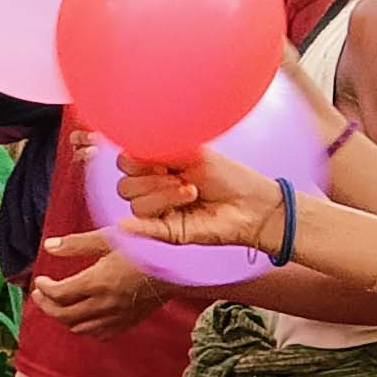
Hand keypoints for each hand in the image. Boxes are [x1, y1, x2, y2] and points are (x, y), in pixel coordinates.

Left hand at [29, 233, 172, 334]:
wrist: (182, 265)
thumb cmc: (147, 245)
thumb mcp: (110, 237)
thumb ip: (77, 244)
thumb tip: (48, 246)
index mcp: (99, 282)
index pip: (59, 294)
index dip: (44, 289)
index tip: (40, 280)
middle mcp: (106, 304)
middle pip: (64, 315)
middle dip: (46, 305)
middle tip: (40, 294)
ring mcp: (118, 316)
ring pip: (79, 328)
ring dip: (63, 318)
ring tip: (57, 305)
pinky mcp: (129, 321)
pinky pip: (100, 334)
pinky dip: (85, 329)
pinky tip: (83, 317)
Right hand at [111, 148, 287, 251]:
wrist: (252, 203)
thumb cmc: (227, 176)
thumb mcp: (192, 153)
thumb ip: (160, 149)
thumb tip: (132, 145)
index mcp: (156, 167)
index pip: (125, 163)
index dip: (138, 160)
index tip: (163, 159)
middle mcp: (154, 190)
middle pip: (125, 186)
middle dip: (153, 179)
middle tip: (182, 177)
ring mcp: (160, 213)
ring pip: (137, 205)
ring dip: (165, 196)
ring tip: (192, 193)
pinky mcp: (169, 232)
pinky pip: (143, 229)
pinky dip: (134, 226)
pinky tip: (128, 225)